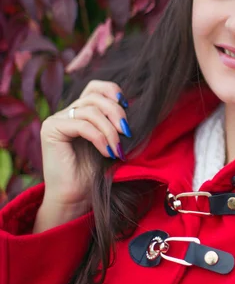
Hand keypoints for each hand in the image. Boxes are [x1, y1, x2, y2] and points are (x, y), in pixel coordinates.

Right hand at [34, 80, 128, 231]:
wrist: (77, 197)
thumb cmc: (96, 172)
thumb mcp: (112, 140)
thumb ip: (116, 122)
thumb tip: (134, 104)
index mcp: (80, 112)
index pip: (95, 87)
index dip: (113, 91)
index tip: (129, 107)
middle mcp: (66, 112)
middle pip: (95, 97)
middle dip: (116, 113)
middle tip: (128, 133)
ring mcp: (57, 119)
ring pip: (90, 110)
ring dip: (109, 130)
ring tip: (117, 148)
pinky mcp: (51, 129)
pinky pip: (82, 125)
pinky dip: (99, 138)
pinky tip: (107, 152)